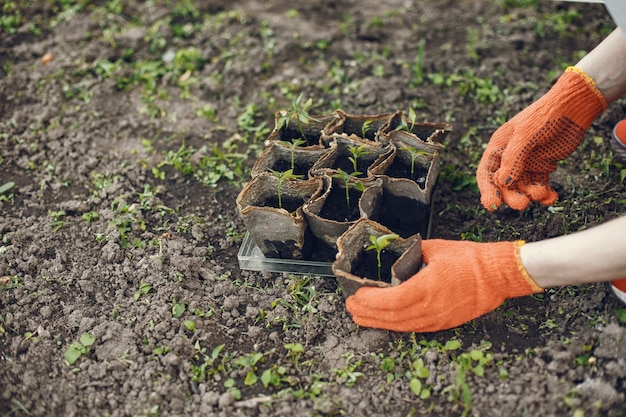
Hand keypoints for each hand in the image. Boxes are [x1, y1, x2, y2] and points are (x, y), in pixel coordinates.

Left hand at [345, 239, 542, 332]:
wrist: (499, 275)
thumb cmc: (471, 260)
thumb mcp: (436, 249)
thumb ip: (412, 252)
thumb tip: (395, 250)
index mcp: (428, 287)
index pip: (392, 300)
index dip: (371, 300)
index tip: (357, 295)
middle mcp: (431, 307)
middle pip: (392, 317)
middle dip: (367, 313)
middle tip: (350, 307)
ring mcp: (438, 319)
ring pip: (401, 326)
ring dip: (378, 322)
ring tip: (360, 317)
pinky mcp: (444, 323)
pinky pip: (414, 328)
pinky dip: (395, 325)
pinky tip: (384, 321)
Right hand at [477, 67, 606, 210]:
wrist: (573, 107)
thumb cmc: (545, 116)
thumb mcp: (525, 135)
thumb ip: (513, 159)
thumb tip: (502, 182)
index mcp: (498, 147)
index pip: (487, 173)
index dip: (487, 190)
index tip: (492, 205)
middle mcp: (509, 157)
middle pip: (504, 185)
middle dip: (512, 196)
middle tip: (522, 204)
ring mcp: (526, 163)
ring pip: (523, 188)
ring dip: (531, 195)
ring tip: (543, 194)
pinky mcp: (543, 167)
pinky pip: (540, 186)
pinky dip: (545, 195)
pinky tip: (552, 197)